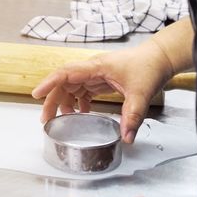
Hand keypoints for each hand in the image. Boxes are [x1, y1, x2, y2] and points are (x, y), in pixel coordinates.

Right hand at [32, 42, 173, 142]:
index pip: (66, 73)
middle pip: (63, 83)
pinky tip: (82, 113)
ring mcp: (94, 75)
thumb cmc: (149, 67)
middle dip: (52, 100)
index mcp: (96, 67)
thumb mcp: (141, 93)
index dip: (49, 83)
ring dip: (64, 103)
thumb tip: (126, 138)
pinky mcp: (99, 80)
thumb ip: (132, 116)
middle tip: (46, 120)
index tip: (36, 94)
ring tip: (62, 120)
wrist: (159, 58)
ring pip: (70, 88)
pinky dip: (79, 103)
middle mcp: (91, 70)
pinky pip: (82, 91)